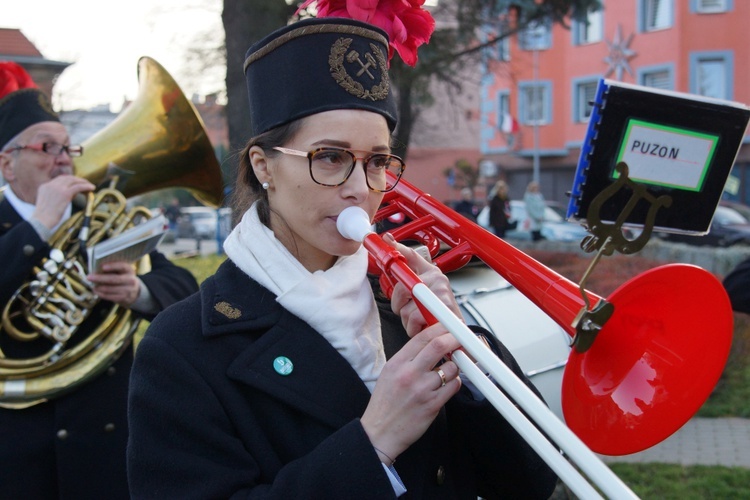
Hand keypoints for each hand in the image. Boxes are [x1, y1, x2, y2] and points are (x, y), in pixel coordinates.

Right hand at [32, 175, 94, 229]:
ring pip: (73, 181)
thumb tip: (73, 194)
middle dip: (77, 180)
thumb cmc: (45, 217)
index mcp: (44, 186)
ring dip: (83, 182)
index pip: (59, 179)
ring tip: (90, 186)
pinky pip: (78, 187)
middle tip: (85, 183)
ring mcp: (57, 188)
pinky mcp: (65, 193)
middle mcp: (50, 185)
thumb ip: (58, 196)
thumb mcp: (49, 202)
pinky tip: (92, 188)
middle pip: (67, 178)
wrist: (41, 221)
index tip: (77, 183)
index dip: (70, 180)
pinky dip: (86, 186)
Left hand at [87, 261, 140, 306]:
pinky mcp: (123, 298)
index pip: (122, 266)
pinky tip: (96, 290)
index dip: (113, 266)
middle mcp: (131, 280)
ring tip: (91, 285)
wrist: (134, 292)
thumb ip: (112, 269)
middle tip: (89, 277)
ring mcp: (128, 290)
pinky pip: (109, 296)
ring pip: (109, 289)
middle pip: (114, 279)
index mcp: (130, 270)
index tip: (102, 267)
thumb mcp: (122, 272)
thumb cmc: (123, 278)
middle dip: (100, 278)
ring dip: (98, 287)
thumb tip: (96, 270)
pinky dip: (100, 293)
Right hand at [361, 323, 461, 463]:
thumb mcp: (389, 372)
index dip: (441, 328)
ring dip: (455, 365)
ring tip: (449, 369)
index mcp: (397, 363)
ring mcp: (422, 389)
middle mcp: (409, 374)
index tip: (450, 327)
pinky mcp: (432, 405)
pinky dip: (455, 382)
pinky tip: (448, 384)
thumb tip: (431, 342)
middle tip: (462, 339)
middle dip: (455, 339)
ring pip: (451, 367)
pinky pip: (453, 386)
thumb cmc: (385, 403)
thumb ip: (408, 357)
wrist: (380, 432)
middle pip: (439, 346)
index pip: (423, 337)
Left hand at [384, 233, 461, 336]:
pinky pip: (415, 317)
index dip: (397, 246)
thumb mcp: (422, 295)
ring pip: (406, 307)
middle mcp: (437, 278)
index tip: (386, 240)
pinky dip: (414, 327)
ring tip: (418, 321)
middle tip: (406, 311)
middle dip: (398, 304)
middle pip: (402, 286)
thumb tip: (390, 268)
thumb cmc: (436, 314)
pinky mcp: (443, 307)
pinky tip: (422, 327)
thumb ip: (407, 283)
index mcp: (431, 272)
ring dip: (407, 320)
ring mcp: (441, 291)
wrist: (455, 332)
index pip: (411, 255)